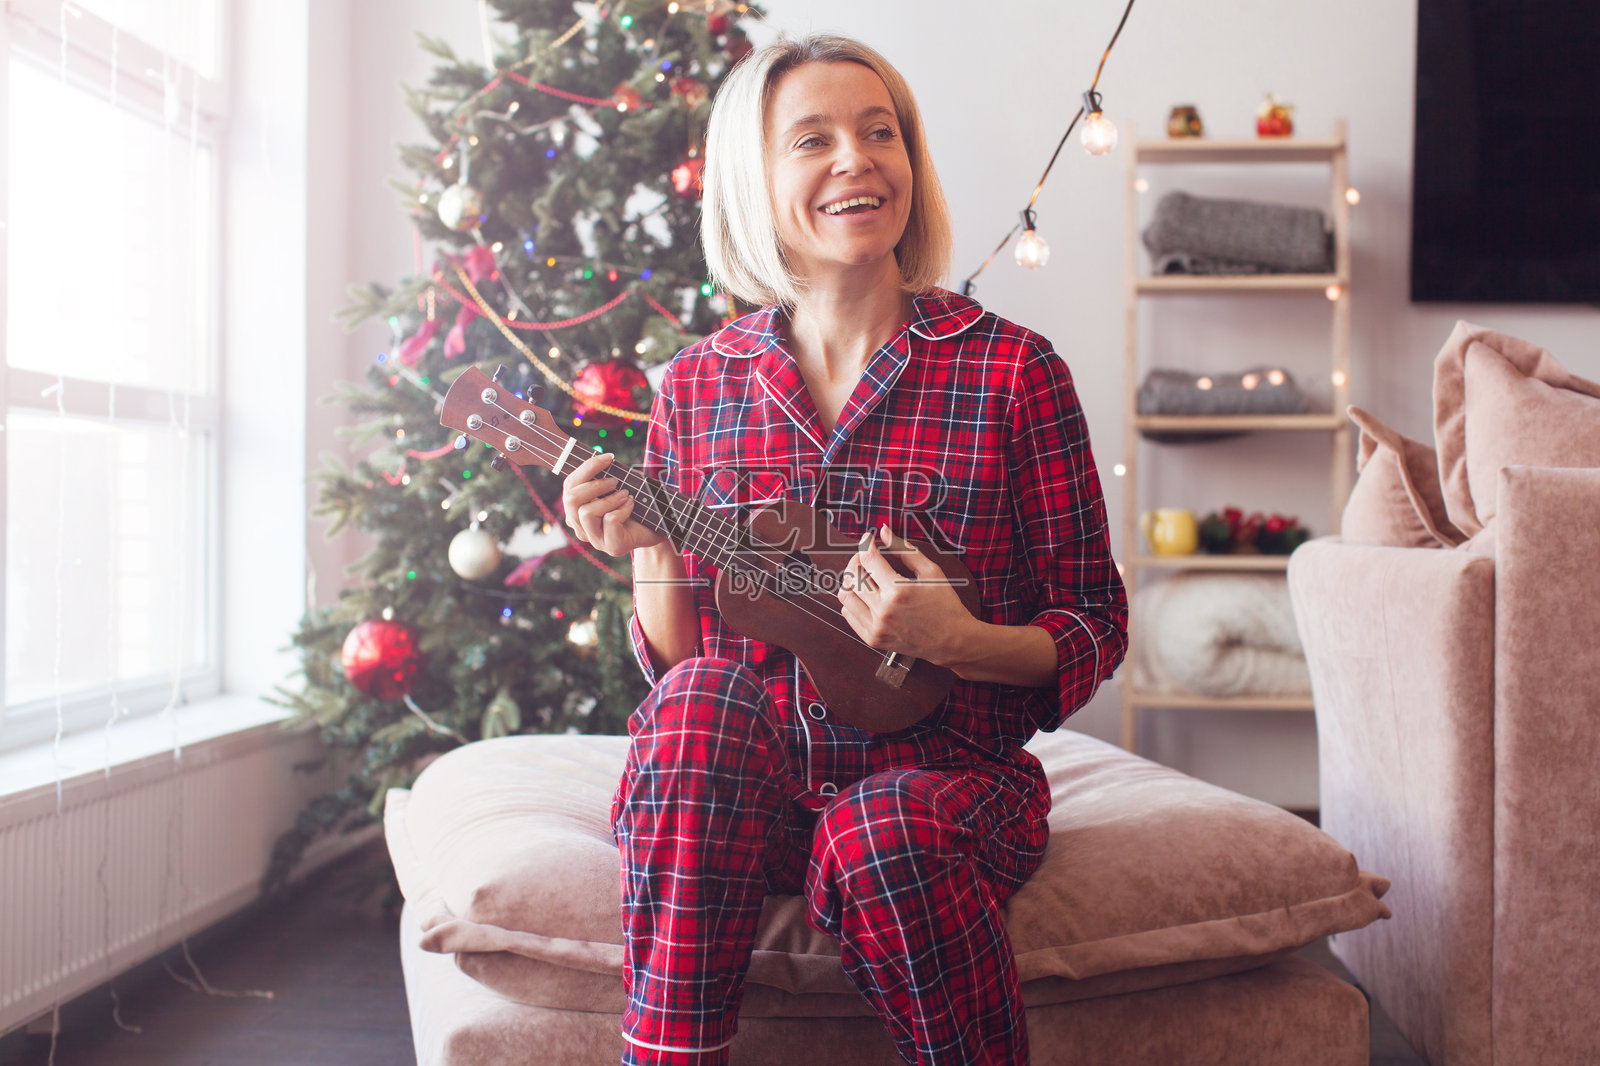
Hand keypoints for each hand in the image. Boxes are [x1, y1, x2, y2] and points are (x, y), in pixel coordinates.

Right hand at [561, 452, 665, 556]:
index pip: (569, 486)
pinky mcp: (612, 546)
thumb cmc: (634, 504)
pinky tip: (631, 506)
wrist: (657, 527)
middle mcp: (581, 527)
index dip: (586, 468)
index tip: (607, 457)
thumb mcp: (616, 488)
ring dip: (609, 499)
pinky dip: (623, 509)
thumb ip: (603, 477)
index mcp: (577, 510)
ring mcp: (596, 540)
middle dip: (594, 485)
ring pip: (586, 513)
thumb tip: (600, 458)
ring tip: (625, 495)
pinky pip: (609, 521)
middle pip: (571, 500)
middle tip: (614, 481)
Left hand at [837, 524, 977, 663]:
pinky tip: (864, 596)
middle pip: (852, 576)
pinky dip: (852, 601)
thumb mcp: (931, 572)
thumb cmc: (946, 605)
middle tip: (864, 557)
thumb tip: (884, 531)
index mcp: (898, 590)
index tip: (868, 539)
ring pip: (845, 596)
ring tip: (863, 577)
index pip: (868, 559)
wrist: (953, 641)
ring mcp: (876, 627)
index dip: (865, 544)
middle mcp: (884, 610)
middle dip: (855, 560)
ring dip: (851, 581)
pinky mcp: (873, 639)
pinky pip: (848, 615)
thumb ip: (905, 550)